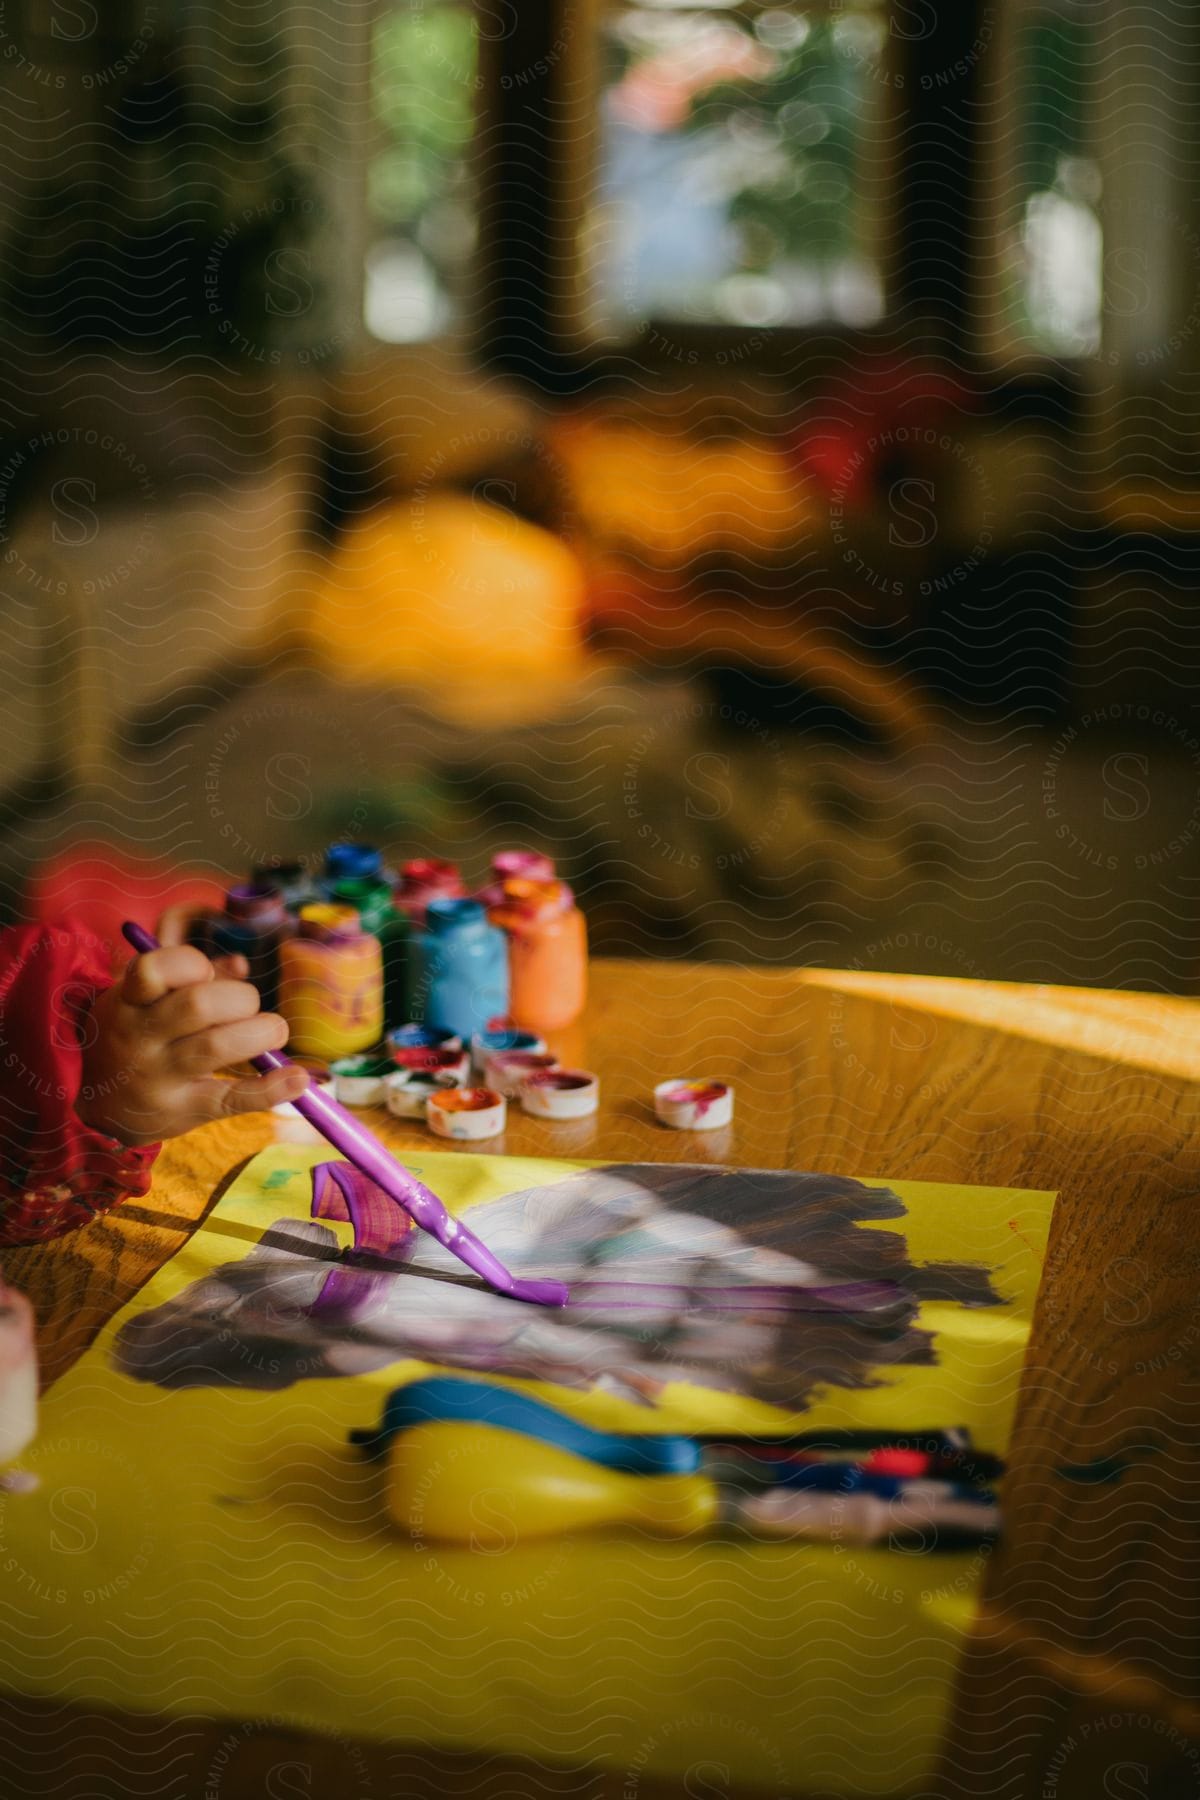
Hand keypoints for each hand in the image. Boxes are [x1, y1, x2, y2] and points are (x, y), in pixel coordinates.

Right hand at [76, 945, 308, 1144]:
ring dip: (261, 1033)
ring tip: (273, 1032)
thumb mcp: (143, 1000)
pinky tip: (299, 1079)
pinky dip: (272, 1089)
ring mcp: (159, 1076)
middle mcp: (140, 1036)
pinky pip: (231, 1098)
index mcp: (129, 1000)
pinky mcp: (182, 1111)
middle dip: (240, 998)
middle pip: (198, 1004)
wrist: (92, 1103)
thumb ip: (191, 977)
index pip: (156, 968)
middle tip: (249, 1007)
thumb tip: (241, 964)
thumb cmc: (133, 1035)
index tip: (205, 974)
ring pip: (217, 1047)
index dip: (193, 963)